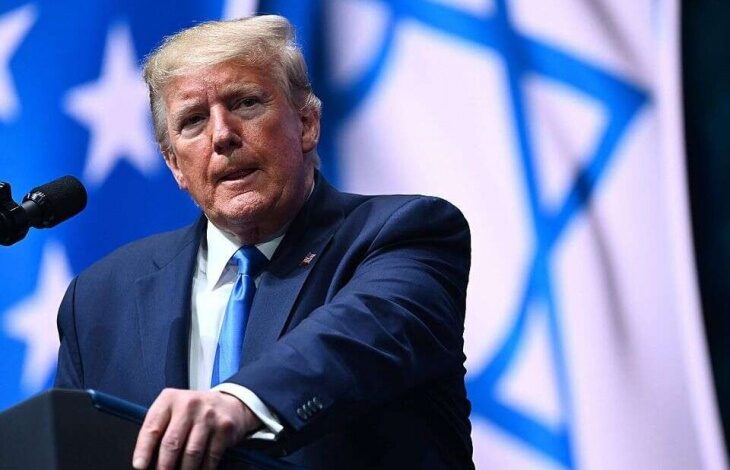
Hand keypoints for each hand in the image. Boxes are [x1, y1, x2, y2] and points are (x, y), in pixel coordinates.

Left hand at [132, 388, 261, 469]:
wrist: (228, 404)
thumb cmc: (192, 412)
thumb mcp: (173, 411)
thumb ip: (159, 429)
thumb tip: (146, 460)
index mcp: (169, 400)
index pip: (152, 428)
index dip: (144, 449)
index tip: (139, 466)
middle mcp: (189, 404)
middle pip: (172, 443)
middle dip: (164, 466)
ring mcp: (208, 416)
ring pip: (192, 453)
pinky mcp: (224, 427)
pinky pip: (211, 456)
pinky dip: (203, 469)